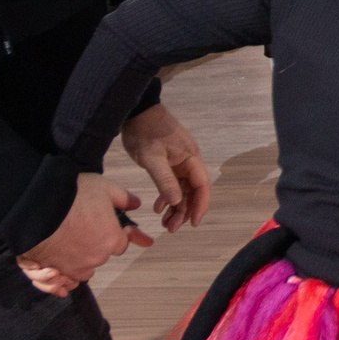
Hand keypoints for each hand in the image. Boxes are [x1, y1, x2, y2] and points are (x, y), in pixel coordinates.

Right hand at [18, 173, 151, 295]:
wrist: (35, 206)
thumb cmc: (73, 194)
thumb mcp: (104, 187)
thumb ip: (123, 198)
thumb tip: (136, 205)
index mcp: (112, 239)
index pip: (121, 243)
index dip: (115, 234)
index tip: (110, 229)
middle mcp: (96, 257)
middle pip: (101, 256)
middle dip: (96, 245)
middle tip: (83, 229)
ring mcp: (73, 267)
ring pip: (83, 270)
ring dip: (79, 261)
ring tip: (68, 246)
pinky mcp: (51, 272)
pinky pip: (60, 282)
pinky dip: (59, 277)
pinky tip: (55, 269)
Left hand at [121, 103, 209, 230]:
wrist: (136, 111)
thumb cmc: (144, 133)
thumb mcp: (152, 158)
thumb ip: (165, 180)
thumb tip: (177, 202)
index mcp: (191, 159)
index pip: (202, 186)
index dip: (200, 206)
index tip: (193, 223)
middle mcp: (189, 161)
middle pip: (193, 191)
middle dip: (185, 211)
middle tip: (171, 228)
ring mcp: (180, 161)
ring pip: (183, 189)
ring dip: (176, 206)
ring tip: (164, 223)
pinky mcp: (170, 161)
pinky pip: (173, 183)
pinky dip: (167, 196)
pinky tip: (157, 207)